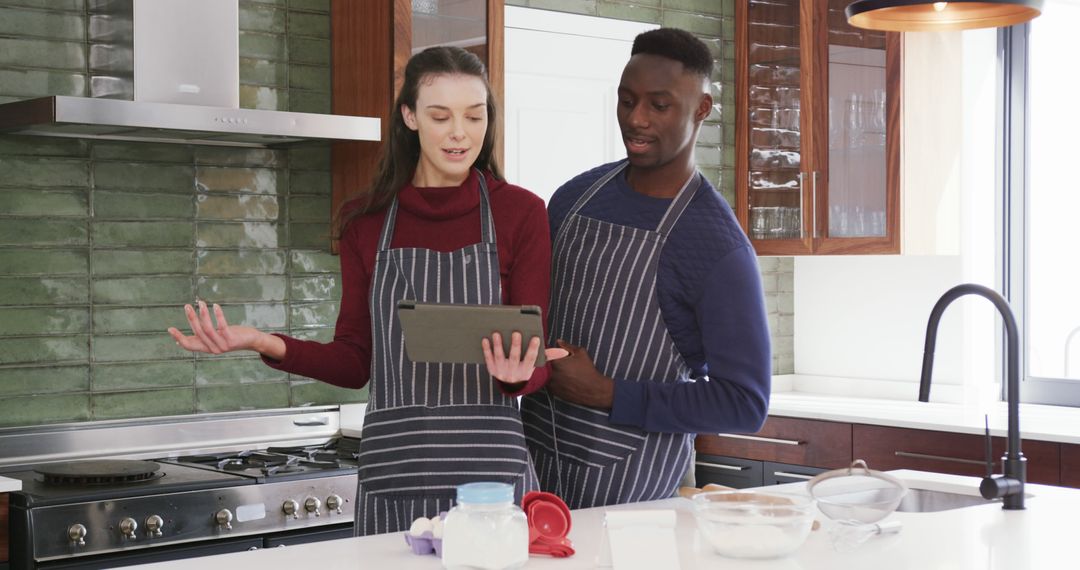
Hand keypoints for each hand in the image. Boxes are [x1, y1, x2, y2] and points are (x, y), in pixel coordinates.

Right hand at [167, 300, 282, 358]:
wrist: (251, 341)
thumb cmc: (230, 337)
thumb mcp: (213, 340)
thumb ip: (199, 340)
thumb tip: (179, 343)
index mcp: (207, 349)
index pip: (189, 346)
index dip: (179, 338)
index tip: (170, 328)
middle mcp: (213, 349)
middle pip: (198, 333)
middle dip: (191, 319)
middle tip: (186, 306)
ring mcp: (222, 345)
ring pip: (208, 329)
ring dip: (202, 314)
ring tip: (200, 302)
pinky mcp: (231, 339)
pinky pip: (222, 325)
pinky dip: (217, 314)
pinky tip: (214, 305)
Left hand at [481, 332, 568, 384]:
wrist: (511, 384)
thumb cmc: (525, 367)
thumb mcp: (536, 364)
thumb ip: (548, 356)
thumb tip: (565, 352)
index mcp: (526, 369)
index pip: (531, 359)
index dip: (534, 349)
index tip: (536, 338)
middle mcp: (514, 372)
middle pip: (515, 358)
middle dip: (515, 345)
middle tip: (515, 332)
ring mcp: (502, 371)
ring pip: (500, 357)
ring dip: (498, 345)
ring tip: (497, 332)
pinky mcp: (491, 369)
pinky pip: (488, 359)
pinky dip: (486, 350)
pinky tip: (485, 339)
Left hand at [546, 339, 614, 408]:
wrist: (592, 390)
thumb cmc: (587, 370)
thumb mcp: (580, 353)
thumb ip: (567, 346)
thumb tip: (558, 342)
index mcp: (555, 362)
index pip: (544, 353)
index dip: (548, 352)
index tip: (552, 352)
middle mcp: (550, 373)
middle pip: (543, 364)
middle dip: (548, 362)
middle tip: (559, 362)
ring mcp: (551, 383)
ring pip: (545, 374)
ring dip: (550, 372)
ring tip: (563, 371)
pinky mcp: (553, 392)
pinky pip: (549, 383)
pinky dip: (553, 380)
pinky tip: (564, 379)